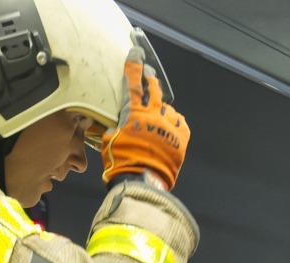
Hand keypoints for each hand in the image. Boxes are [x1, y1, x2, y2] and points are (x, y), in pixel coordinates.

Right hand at [100, 49, 189, 187]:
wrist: (143, 181)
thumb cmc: (121, 163)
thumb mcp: (108, 143)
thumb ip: (112, 129)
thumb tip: (109, 126)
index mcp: (134, 114)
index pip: (133, 83)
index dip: (134, 66)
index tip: (136, 54)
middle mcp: (154, 115)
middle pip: (155, 90)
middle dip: (152, 80)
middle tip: (150, 75)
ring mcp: (169, 126)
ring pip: (169, 108)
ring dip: (164, 108)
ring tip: (160, 113)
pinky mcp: (181, 139)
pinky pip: (182, 124)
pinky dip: (176, 122)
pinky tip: (172, 124)